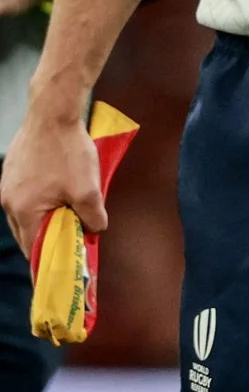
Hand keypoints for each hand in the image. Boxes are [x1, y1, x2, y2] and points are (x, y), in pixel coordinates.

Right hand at [2, 108, 102, 257]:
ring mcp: (7, 187)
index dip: (46, 264)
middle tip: (67, 251)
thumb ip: (93, 216)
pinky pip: (24, 199)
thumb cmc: (69, 151)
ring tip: (67, 225)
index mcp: (24, 211)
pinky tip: (57, 200)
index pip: (33, 249)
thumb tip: (96, 230)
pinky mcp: (12, 173)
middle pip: (27, 234)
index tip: (54, 279)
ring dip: (44, 223)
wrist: (53, 113)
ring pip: (26, 216)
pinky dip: (40, 206)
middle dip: (47, 244)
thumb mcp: (89, 189)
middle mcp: (9, 202)